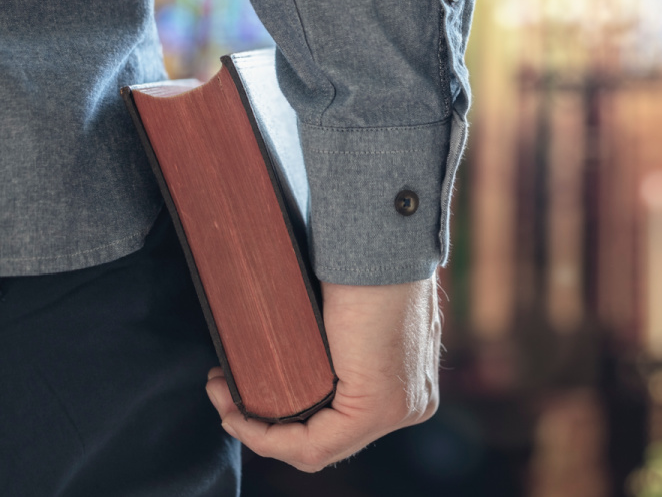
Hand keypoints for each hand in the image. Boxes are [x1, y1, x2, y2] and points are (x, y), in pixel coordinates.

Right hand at [205, 276, 441, 472]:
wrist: (383, 241)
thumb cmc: (366, 260)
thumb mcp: (351, 313)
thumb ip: (336, 344)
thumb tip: (291, 354)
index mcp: (409, 383)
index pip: (340, 425)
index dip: (281, 420)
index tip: (239, 389)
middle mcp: (412, 403)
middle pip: (327, 439)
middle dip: (263, 423)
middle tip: (223, 389)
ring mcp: (400, 410)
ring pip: (317, 447)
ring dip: (256, 429)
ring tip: (221, 393)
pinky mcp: (378, 408)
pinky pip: (315, 446)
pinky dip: (267, 437)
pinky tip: (236, 414)